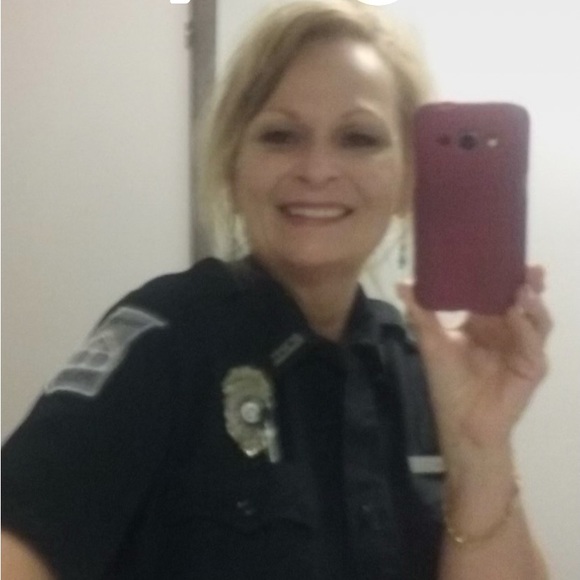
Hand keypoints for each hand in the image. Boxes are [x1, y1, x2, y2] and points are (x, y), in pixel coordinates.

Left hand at [397, 266, 551, 471]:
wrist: (461, 421)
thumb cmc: (447, 382)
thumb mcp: (432, 343)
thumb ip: (421, 314)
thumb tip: (402, 282)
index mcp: (484, 322)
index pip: (496, 292)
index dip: (501, 275)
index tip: (502, 253)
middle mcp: (506, 331)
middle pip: (522, 301)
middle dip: (528, 283)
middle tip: (527, 266)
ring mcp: (522, 348)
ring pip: (535, 318)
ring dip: (531, 303)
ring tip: (522, 288)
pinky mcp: (531, 367)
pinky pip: (534, 344)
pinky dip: (527, 328)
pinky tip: (517, 315)